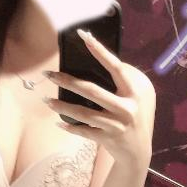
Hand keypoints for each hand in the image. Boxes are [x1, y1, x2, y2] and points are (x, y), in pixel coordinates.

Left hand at [43, 29, 155, 166]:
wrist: (139, 151)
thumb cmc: (137, 114)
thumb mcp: (140, 94)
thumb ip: (126, 77)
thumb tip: (100, 58)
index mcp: (135, 92)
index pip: (116, 67)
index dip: (100, 51)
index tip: (84, 36)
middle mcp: (127, 108)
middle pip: (92, 91)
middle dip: (67, 81)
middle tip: (48, 74)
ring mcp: (116, 125)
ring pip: (84, 114)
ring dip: (62, 107)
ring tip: (46, 100)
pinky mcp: (107, 139)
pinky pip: (84, 132)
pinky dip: (70, 127)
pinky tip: (58, 122)